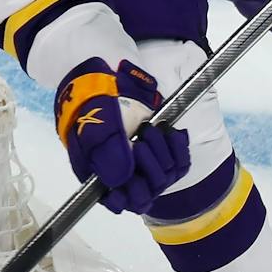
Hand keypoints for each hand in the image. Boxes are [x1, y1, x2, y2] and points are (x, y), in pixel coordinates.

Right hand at [55, 58, 190, 215]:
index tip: (132, 178)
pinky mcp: (161, 147)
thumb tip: (119, 181)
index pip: (116, 202)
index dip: (128, 196)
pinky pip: (181, 163)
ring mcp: (142, 159)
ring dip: (164, 153)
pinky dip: (180, 148)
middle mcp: (120, 170)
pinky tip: (172, 132)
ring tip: (151, 128)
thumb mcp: (93, 118)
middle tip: (141, 140)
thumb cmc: (91, 94)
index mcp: (96, 171)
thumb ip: (105, 149)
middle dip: (150, 169)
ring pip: (165, 178)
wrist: (105, 68)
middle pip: (145, 194)